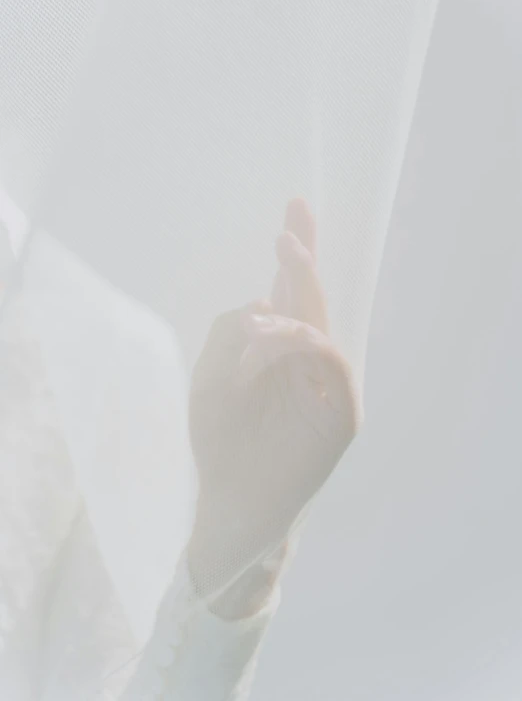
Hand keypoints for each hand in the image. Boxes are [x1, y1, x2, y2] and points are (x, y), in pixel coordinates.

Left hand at [187, 199, 361, 601]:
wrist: (233, 506)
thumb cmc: (220, 443)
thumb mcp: (210, 377)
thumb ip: (230, 334)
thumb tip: (264, 303)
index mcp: (277, 352)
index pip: (290, 296)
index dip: (294, 256)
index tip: (294, 209)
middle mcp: (305, 363)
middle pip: (312, 302)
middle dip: (302, 263)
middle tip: (290, 227)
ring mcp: (325, 388)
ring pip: (320, 329)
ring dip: (297, 304)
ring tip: (262, 308)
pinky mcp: (340, 418)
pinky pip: (335, 368)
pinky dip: (308, 347)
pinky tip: (278, 337)